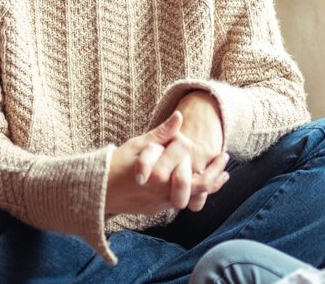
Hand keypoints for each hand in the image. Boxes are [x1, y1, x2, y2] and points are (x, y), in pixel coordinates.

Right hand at [106, 111, 230, 215]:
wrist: (98, 192)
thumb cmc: (115, 165)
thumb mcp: (137, 145)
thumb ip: (161, 133)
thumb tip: (179, 116)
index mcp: (157, 172)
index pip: (183, 153)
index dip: (183, 142)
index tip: (185, 138)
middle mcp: (163, 189)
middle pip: (200, 180)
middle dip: (214, 168)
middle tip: (225, 156)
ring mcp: (163, 201)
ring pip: (196, 194)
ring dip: (213, 182)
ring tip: (224, 172)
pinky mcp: (161, 207)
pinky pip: (186, 201)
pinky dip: (200, 192)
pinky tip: (210, 183)